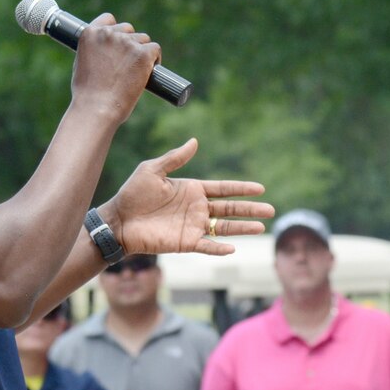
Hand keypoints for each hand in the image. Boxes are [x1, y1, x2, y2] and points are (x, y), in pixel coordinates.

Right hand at [70, 14, 161, 123]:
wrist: (97, 107)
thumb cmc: (88, 93)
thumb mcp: (82, 63)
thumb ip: (94, 51)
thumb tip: (108, 53)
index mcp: (90, 33)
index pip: (108, 19)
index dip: (116, 30)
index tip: (119, 43)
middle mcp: (108, 33)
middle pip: (128, 29)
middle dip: (130, 43)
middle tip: (129, 62)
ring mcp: (126, 42)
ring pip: (143, 39)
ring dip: (142, 51)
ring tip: (138, 71)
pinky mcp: (143, 53)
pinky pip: (155, 49)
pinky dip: (155, 59)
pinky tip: (150, 70)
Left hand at [103, 139, 272, 257]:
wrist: (119, 220)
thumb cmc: (132, 194)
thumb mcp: (152, 170)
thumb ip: (175, 158)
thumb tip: (195, 141)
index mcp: (192, 189)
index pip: (223, 189)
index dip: (241, 189)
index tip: (260, 189)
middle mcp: (196, 208)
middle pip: (230, 208)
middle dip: (250, 209)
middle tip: (270, 210)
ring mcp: (192, 226)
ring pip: (224, 228)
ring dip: (242, 228)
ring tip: (261, 227)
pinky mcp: (185, 243)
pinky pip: (206, 246)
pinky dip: (219, 248)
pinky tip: (232, 248)